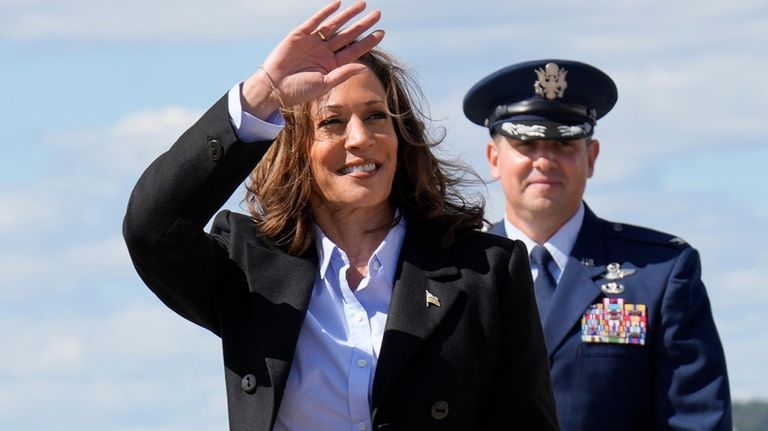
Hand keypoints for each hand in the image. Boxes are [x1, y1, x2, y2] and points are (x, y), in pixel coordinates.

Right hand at [242, 1, 383, 118]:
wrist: (274, 88)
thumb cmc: (299, 91)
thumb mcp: (324, 84)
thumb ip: (343, 73)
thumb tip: (363, 67)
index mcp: (332, 65)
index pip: (354, 51)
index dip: (368, 41)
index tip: (382, 32)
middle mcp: (324, 52)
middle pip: (348, 35)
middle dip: (362, 24)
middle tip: (378, 14)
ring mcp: (312, 42)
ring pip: (334, 25)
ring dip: (348, 15)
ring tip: (362, 5)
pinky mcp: (299, 35)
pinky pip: (315, 21)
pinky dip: (326, 12)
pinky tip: (338, 4)